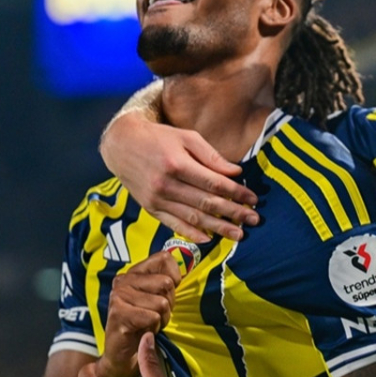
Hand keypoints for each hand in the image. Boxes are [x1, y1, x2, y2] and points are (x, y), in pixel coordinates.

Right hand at [95, 253, 184, 376]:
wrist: (124, 357)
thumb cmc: (146, 325)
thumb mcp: (161, 299)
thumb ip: (169, 281)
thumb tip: (185, 269)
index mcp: (135, 272)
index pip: (164, 258)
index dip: (175, 278)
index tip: (167, 294)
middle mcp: (123, 280)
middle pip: (166, 282)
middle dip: (168, 304)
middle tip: (156, 315)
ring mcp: (118, 296)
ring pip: (161, 302)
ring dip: (161, 318)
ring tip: (149, 324)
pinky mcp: (118, 314)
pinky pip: (152, 316)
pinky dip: (153, 328)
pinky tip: (143, 332)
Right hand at [100, 111, 259, 242]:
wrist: (121, 145)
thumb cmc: (159, 138)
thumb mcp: (186, 137)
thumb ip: (211, 156)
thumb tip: (236, 172)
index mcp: (177, 164)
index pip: (214, 183)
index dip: (236, 192)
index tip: (253, 199)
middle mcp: (166, 185)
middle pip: (206, 203)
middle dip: (233, 213)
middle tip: (254, 220)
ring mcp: (157, 199)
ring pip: (193, 218)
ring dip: (218, 227)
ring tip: (239, 234)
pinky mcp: (150, 208)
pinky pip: (174, 224)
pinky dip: (192, 233)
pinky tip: (209, 239)